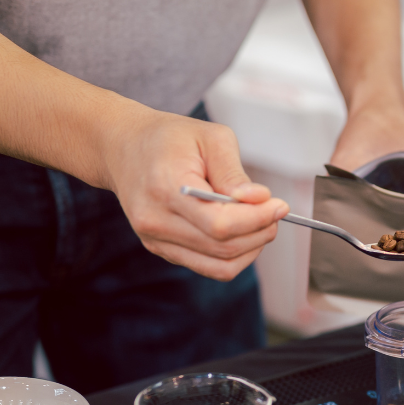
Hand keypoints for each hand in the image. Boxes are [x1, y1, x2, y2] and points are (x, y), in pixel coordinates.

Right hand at [101, 110, 288, 280]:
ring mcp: (155, 240)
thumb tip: (259, 200)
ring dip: (251, 248)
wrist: (124, 148)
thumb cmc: (169, 138)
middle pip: (223, 247)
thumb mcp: (210, 137)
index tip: (279, 205)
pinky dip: (234, 255)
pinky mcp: (161, 249)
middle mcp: (155, 220)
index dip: (257, 219)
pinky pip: (209, 267)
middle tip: (275, 211)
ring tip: (261, 222)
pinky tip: (242, 232)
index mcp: (166, 188)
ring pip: (219, 265)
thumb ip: (234, 172)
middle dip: (260, 232)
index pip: (220, 224)